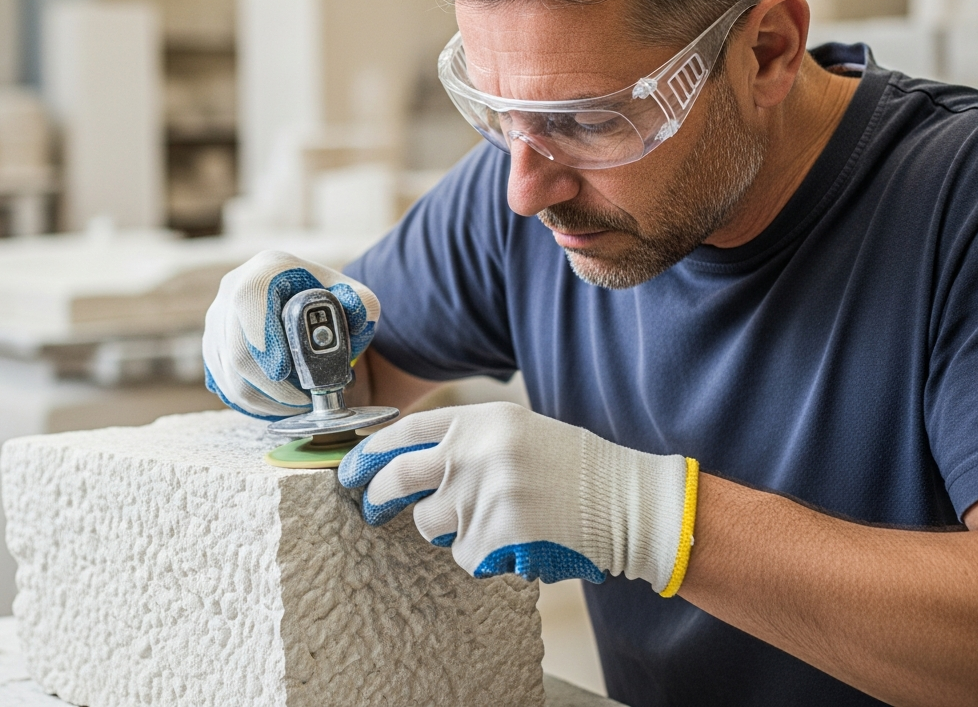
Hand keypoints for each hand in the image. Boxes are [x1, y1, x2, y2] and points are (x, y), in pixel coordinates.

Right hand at [202, 250, 379, 419]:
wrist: (304, 307)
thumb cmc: (330, 303)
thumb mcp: (355, 297)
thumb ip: (362, 303)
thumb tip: (356, 314)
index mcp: (266, 270)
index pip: (250, 299)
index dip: (263, 338)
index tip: (284, 371)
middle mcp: (232, 291)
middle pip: (237, 349)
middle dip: (272, 386)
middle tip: (304, 402)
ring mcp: (217, 322)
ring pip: (229, 376)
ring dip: (265, 400)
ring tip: (297, 406)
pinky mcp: (213, 350)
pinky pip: (224, 386)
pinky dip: (253, 404)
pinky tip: (279, 405)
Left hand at [338, 402, 698, 595]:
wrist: (626, 501)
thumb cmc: (574, 469)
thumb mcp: (517, 434)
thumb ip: (465, 442)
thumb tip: (405, 466)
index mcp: (480, 421)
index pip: (403, 432)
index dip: (370, 452)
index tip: (351, 469)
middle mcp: (473, 452)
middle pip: (397, 477)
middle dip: (375, 497)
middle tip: (370, 509)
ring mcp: (481, 494)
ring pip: (429, 524)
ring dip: (449, 530)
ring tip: (492, 521)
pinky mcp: (493, 534)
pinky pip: (463, 555)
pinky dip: (482, 557)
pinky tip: (515, 541)